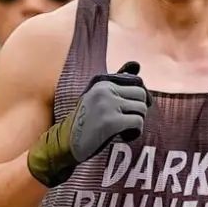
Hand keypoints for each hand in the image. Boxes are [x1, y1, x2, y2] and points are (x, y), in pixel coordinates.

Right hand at [27, 63, 149, 186]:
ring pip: (141, 109)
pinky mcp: (111, 122)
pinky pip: (137, 123)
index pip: (136, 82)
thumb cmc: (84, 122)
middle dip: (140, 110)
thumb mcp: (96, 98)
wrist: (65, 143)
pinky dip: (135, 132)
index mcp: (102, 83)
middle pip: (141, 95)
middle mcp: (105, 91)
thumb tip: (136, 63)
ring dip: (137, 122)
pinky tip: (124, 136)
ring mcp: (108, 105)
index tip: (134, 110)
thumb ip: (115, 84)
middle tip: (130, 120)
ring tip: (125, 129)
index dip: (139, 98)